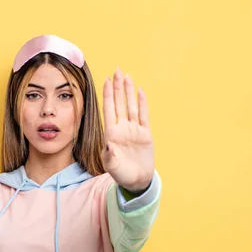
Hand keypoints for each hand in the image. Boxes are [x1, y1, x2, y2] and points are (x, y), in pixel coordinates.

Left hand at [101, 68, 154, 192]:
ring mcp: (134, 129)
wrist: (136, 181)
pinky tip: (140, 91)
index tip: (106, 80)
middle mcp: (122, 128)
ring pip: (131, 106)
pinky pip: (143, 115)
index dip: (108, 95)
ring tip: (127, 76)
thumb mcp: (112, 167)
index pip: (108, 110)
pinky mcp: (145, 133)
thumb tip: (108, 144)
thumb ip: (109, 156)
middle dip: (118, 87)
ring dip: (129, 91)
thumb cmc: (121, 174)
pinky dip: (142, 103)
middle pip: (119, 103)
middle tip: (117, 70)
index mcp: (111, 133)